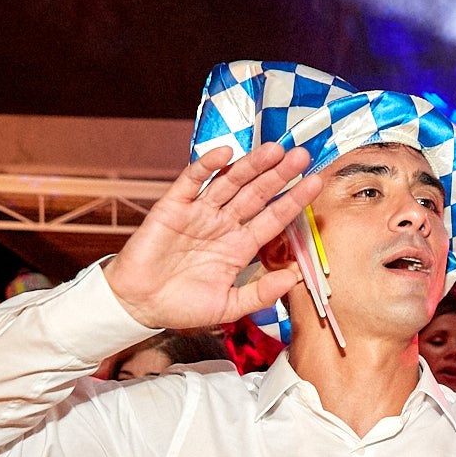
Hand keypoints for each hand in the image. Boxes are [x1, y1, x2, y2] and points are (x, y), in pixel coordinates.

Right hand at [105, 143, 323, 330]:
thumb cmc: (181, 306)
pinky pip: (192, 181)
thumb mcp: (228, 306)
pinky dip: (207, 166)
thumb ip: (260, 293)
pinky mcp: (173, 207)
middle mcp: (223, 225)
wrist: (139, 306)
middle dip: (279, 175)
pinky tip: (226, 154)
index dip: (294, 201)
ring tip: (275, 149)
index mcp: (239, 247)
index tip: (315, 183)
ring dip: (252, 165)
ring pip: (230, 182)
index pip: (273, 219)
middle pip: (257, 194)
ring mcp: (199, 213)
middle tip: (302, 155)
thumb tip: (295, 278)